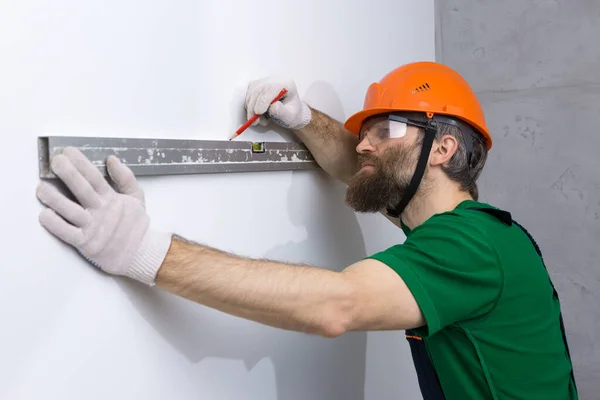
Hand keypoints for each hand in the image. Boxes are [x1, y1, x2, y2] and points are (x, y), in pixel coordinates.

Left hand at [36, 147, 171, 284]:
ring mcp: (93, 227)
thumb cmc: (135, 226)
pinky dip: (55, 224)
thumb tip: (112, 159)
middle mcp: (101, 211)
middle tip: (55, 161)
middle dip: (68, 173)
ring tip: (41, 187)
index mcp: (111, 199)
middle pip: (82, 189)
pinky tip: (44, 214)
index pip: (95, 177)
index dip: (81, 163)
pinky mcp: (85, 244)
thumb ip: (125, 178)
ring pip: (70, 210)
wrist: (140, 253)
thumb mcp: (137, 198)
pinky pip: (67, 233)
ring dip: (54, 198)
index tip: (68, 152)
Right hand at [244, 76, 311, 129]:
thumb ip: (282, 112)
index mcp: (286, 84)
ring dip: (252, 110)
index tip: (258, 113)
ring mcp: (264, 81)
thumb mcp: (290, 117)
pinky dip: (250, 107)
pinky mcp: (257, 86)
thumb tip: (273, 106)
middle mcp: (275, 79)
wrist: (289, 113)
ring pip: (251, 94)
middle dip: (253, 108)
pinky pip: (249, 96)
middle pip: (258, 90)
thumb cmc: (291, 115)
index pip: (271, 88)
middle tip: (255, 122)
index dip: (263, 100)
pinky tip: (260, 115)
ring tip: (262, 120)